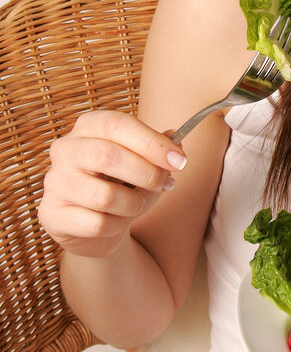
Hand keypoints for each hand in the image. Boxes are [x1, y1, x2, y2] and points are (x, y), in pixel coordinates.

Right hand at [39, 110, 186, 258]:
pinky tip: (115, 223)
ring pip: (104, 196)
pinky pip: (96, 224)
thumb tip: (175, 141)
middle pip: (107, 156)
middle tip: (167, 184)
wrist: (97, 226)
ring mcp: (55, 182)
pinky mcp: (51, 214)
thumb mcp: (147, 164)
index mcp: (88, 127)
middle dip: (146, 173)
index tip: (179, 161)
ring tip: (137, 205)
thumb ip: (161, 150)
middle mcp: (65, 149)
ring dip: (133, 204)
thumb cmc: (123, 186)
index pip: (117, 124)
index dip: (151, 142)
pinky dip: (116, 226)